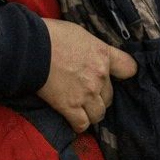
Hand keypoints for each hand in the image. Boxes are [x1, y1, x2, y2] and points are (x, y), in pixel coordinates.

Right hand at [37, 18, 137, 132]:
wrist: (30, 47)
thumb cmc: (52, 36)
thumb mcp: (81, 35)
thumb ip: (92, 50)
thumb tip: (90, 56)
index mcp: (103, 55)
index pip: (129, 68)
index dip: (122, 75)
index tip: (114, 78)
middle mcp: (99, 76)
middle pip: (110, 96)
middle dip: (99, 97)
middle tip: (85, 94)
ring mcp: (86, 93)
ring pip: (98, 114)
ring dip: (91, 113)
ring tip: (80, 109)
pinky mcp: (70, 106)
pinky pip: (82, 124)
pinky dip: (78, 124)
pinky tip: (72, 119)